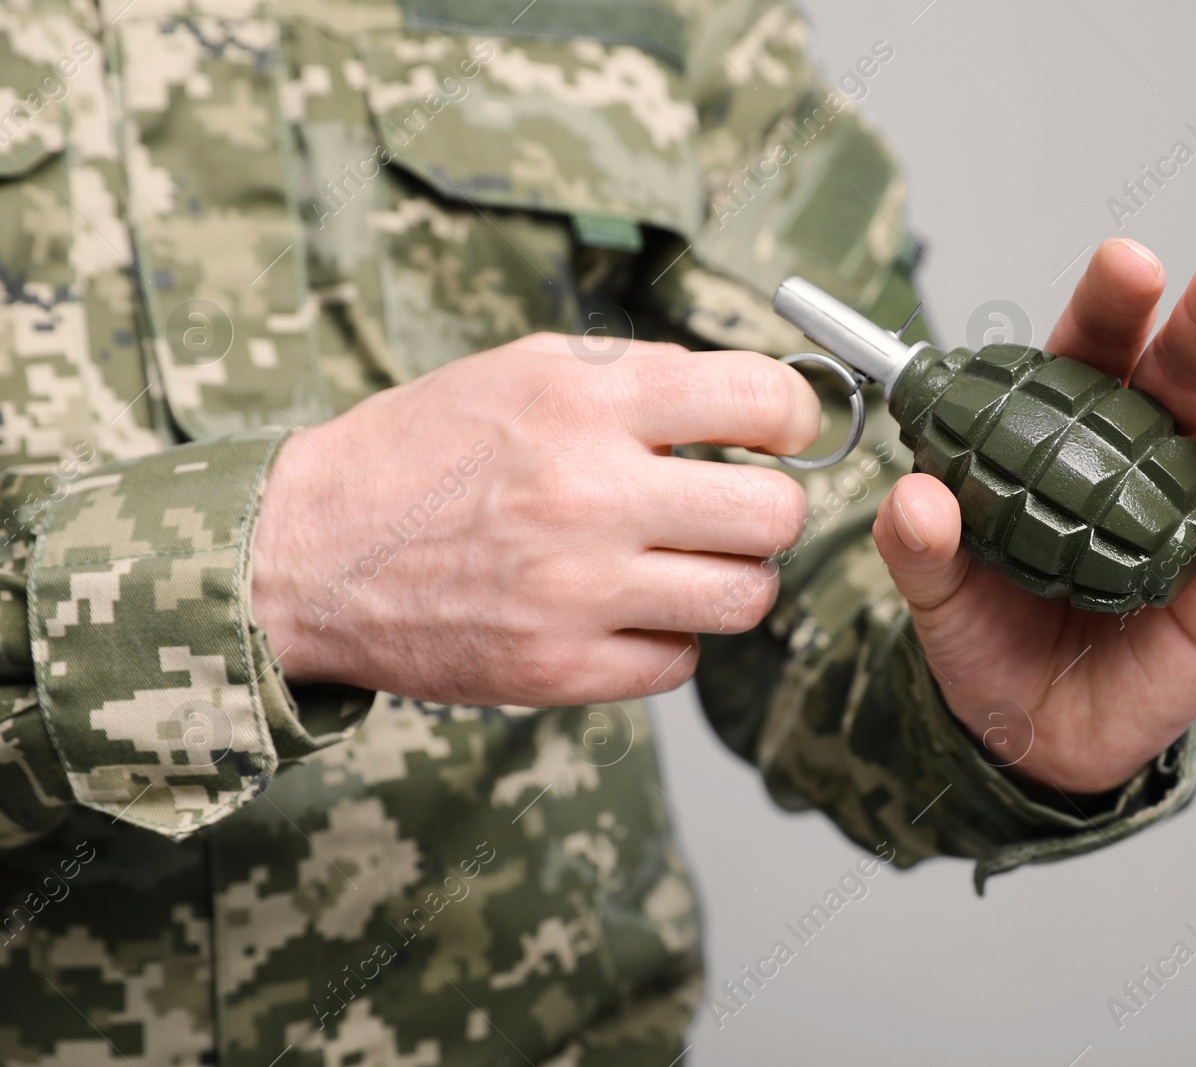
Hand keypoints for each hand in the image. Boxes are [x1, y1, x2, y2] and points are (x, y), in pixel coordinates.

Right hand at [252, 334, 816, 706]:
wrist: (308, 553)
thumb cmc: (422, 452)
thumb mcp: (526, 372)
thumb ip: (641, 382)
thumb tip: (754, 406)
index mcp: (586, 404)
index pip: (759, 400)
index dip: (793, 417)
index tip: (781, 433)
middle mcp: (589, 496)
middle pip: (775, 516)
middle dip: (770, 508)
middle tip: (735, 507)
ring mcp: (577, 594)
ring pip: (745, 598)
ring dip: (731, 579)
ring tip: (686, 561)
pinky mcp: (558, 671)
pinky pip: (682, 662)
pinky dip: (668, 638)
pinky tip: (625, 610)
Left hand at [872, 237, 1195, 793]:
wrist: (1031, 733)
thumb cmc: (991, 637)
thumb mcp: (940, 594)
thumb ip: (921, 547)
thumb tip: (911, 499)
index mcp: (1069, 437)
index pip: (1092, 355)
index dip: (1111, 309)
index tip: (1128, 265)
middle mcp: (1143, 463)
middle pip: (1183, 380)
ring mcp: (1195, 523)